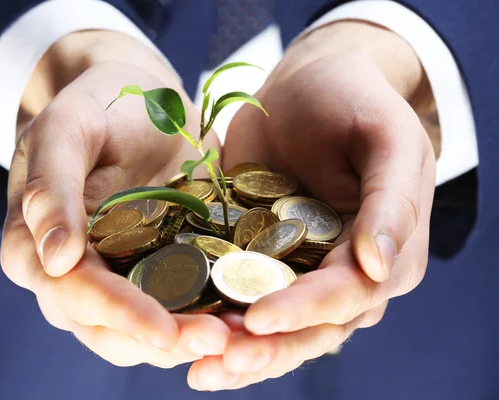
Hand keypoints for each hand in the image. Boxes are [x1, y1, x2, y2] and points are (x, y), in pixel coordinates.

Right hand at [0, 32, 228, 368]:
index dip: (118, 314)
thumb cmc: (100, 106)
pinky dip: (208, 318)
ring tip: (240, 337)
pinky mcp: (156, 273)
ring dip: (190, 341)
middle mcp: (71, 275)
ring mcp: (116, 277)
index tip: (164, 332)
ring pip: (144, 332)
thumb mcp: (69, 128)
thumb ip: (52, 187)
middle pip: (110, 329)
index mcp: (35, 245)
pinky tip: (244, 317)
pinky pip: (178, 308)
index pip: (73, 292)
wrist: (141, 103)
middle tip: (221, 341)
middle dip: (164, 340)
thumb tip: (54, 258)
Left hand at [188, 22, 436, 389]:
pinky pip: (242, 299)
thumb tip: (379, 268)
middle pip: (311, 328)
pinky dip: (219, 321)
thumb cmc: (354, 100)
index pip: (350, 294)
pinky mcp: (262, 257)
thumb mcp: (387, 138)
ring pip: (278, 328)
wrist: (308, 82)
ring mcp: (302, 270)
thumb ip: (392, 202)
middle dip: (267, 350)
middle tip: (216, 366)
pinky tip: (185, 335)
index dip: (306, 310)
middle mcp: (346, 273)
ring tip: (199, 369)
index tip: (258, 318)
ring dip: (240, 352)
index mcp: (386, 251)